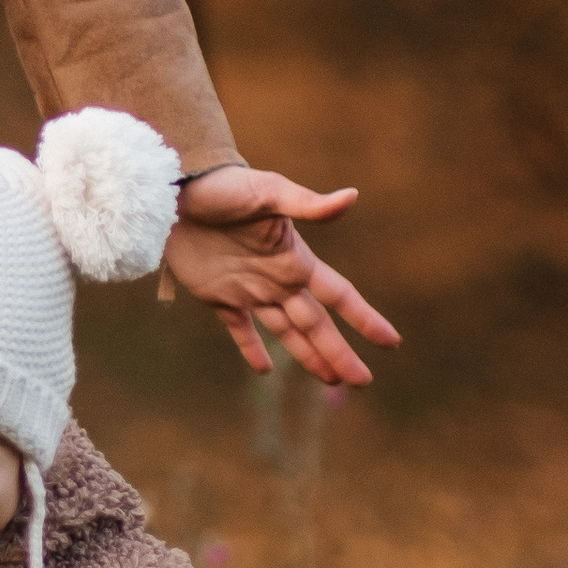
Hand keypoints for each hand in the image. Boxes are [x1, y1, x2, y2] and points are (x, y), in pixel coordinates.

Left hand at [162, 166, 399, 388]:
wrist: (176, 191)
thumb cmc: (225, 186)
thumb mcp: (269, 193)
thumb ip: (307, 204)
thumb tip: (352, 196)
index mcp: (295, 260)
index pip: (339, 295)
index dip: (364, 318)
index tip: (391, 341)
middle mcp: (278, 279)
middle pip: (316, 325)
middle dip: (339, 353)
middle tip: (362, 382)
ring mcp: (249, 290)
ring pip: (287, 333)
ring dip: (309, 356)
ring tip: (332, 381)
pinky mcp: (217, 296)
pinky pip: (240, 329)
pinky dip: (251, 349)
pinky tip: (264, 370)